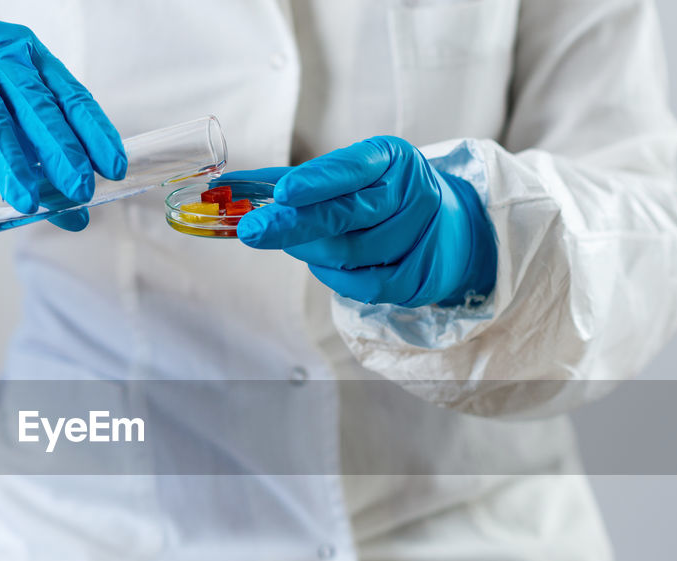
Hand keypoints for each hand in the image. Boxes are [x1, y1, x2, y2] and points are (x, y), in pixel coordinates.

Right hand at [0, 14, 126, 214]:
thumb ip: (38, 174)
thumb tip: (78, 216)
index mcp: (24, 56)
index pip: (69, 94)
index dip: (93, 133)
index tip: (111, 168)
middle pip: (33, 102)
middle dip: (60, 150)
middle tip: (79, 189)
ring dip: (10, 159)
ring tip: (27, 198)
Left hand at [228, 137, 496, 306]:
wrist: (448, 231)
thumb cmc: (382, 197)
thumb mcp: (349, 176)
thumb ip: (291, 180)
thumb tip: (228, 187)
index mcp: (392, 159)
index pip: (352, 168)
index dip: (316, 182)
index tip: (282, 192)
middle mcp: (411, 194)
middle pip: (345, 215)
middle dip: (292, 225)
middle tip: (251, 231)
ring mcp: (417, 237)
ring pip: (347, 253)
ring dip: (308, 250)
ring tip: (292, 242)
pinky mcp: (415, 278)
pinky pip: (359, 285)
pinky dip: (330, 274)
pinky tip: (321, 261)